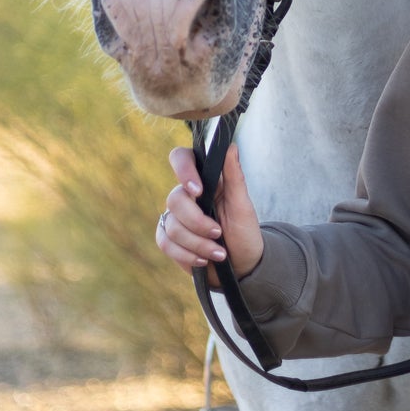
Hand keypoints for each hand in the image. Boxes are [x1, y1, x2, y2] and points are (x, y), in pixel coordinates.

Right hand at [156, 142, 264, 282]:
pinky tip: (203, 261)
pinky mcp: (168, 237)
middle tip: (219, 233)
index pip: (181, 158)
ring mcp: (175, 216)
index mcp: (204, 179)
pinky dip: (186, 255)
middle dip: (197, 222)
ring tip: (219, 253)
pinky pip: (165, 242)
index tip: (198, 191)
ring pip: (172, 226)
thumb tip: (230, 145)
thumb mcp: (243, 205)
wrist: (242, 265)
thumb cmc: (244, 231)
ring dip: (198, 244)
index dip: (183, 170)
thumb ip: (235, 176)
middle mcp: (186, 194)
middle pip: (175, 199)